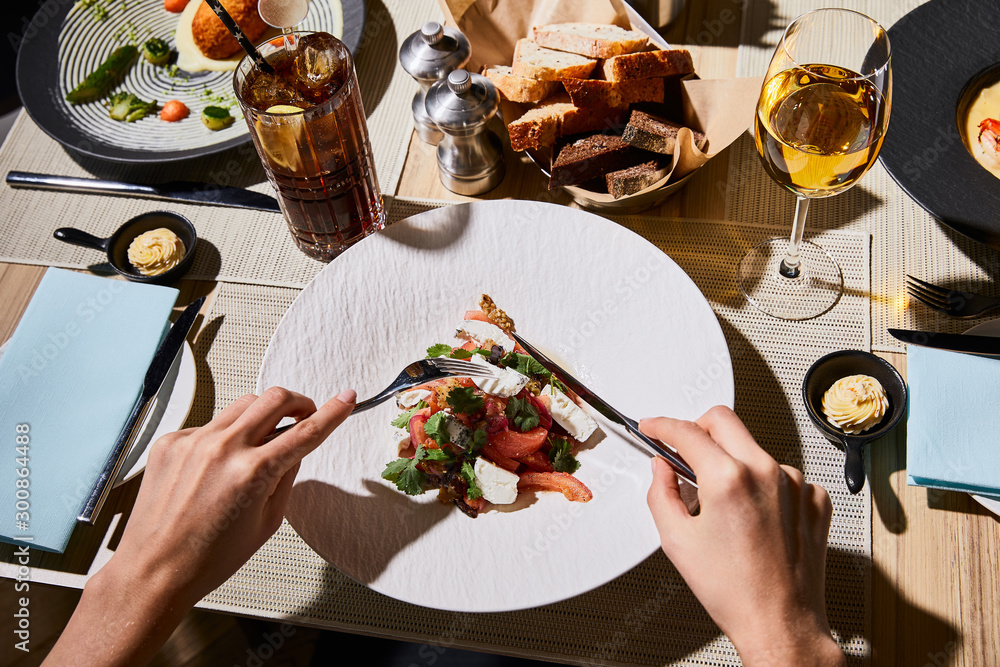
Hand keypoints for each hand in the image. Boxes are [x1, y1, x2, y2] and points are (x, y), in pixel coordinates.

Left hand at [45, 387, 354, 665]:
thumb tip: (294, 446)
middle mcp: (222, 449)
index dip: (332, 412)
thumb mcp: (267, 521)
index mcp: (252, 473)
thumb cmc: (209, 557)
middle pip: (274, 398)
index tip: (346, 399)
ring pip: (242, 405)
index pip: (305, 432)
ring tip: (259, 443)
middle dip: (297, 402)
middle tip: (303, 414)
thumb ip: (286, 476)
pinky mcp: (172, 441)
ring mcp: (193, 441)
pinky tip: (218, 465)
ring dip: (261, 415)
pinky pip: (211, 424)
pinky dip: (224, 436)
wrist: (155, 569)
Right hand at [643, 406, 843, 666]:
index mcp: (729, 479)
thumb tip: (661, 471)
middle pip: (723, 421)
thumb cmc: (736, 592)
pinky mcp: (814, 499)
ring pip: (753, 448)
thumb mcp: (677, 541)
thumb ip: (660, 493)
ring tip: (722, 503)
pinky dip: (763, 485)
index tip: (654, 427)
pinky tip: (754, 515)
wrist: (780, 623)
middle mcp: (766, 472)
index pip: (687, 431)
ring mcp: (795, 484)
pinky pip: (781, 474)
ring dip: (732, 461)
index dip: (662, 426)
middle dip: (697, 430)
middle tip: (684, 453)